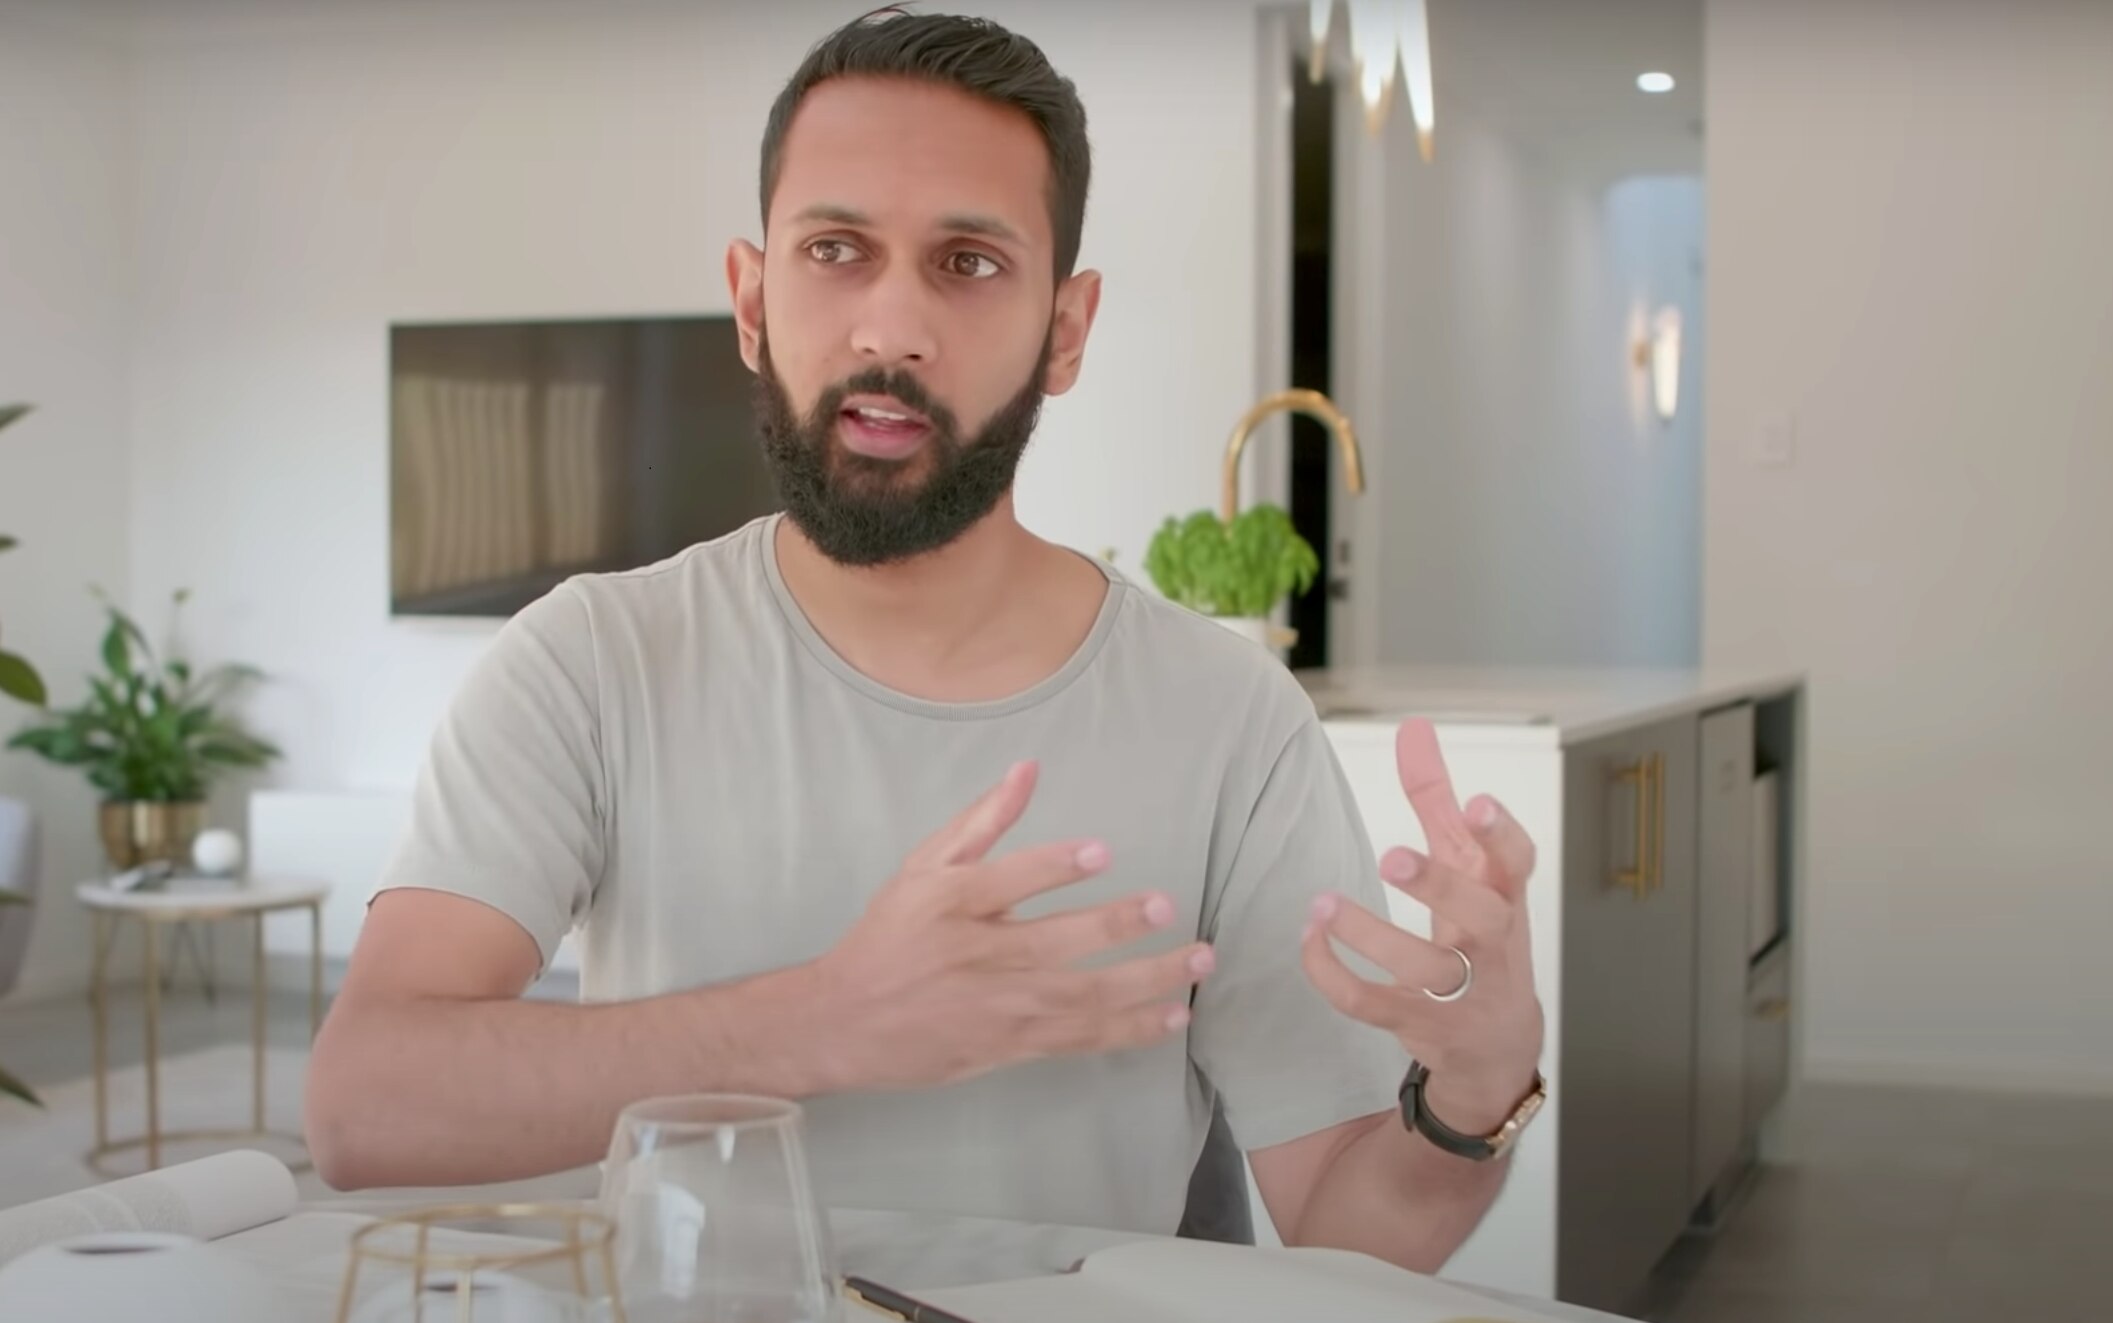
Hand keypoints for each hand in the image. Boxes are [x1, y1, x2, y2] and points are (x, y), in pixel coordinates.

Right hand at [811, 761, 1213, 1091]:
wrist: (843, 1021)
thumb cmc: (890, 935)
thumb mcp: (922, 867)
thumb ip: (981, 820)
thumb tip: (1028, 767)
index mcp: (952, 903)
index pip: (1009, 880)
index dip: (1055, 866)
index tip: (1101, 851)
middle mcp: (978, 955)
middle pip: (1056, 942)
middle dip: (1116, 925)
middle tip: (1167, 906)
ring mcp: (999, 1006)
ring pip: (1083, 996)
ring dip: (1146, 980)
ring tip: (1197, 961)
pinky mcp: (1012, 1045)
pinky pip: (1081, 1037)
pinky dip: (1130, 1028)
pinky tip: (1173, 1014)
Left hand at [1300, 720, 1545, 1134]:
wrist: (1496, 1044)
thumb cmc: (1479, 935)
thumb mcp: (1468, 868)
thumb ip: (1438, 800)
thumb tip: (1414, 728)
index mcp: (1505, 897)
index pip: (1518, 864)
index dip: (1501, 835)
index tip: (1478, 802)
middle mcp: (1491, 944)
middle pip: (1480, 917)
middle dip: (1439, 887)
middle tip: (1391, 855)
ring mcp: (1460, 990)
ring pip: (1422, 966)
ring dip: (1369, 936)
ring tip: (1323, 902)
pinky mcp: (1420, 1022)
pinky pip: (1372, 1003)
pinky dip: (1333, 974)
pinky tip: (1310, 939)